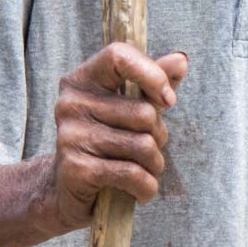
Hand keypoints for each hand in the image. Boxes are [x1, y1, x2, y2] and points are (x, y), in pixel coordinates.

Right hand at [45, 42, 188, 228]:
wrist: (66, 189)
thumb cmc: (106, 141)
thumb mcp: (130, 108)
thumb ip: (153, 82)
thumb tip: (181, 60)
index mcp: (82, 80)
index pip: (119, 56)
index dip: (151, 74)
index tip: (168, 100)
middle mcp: (71, 103)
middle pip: (144, 113)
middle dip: (159, 136)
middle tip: (149, 149)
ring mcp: (70, 136)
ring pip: (143, 146)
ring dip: (155, 165)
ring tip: (145, 170)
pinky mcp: (76, 168)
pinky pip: (132, 173)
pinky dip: (147, 186)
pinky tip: (142, 190)